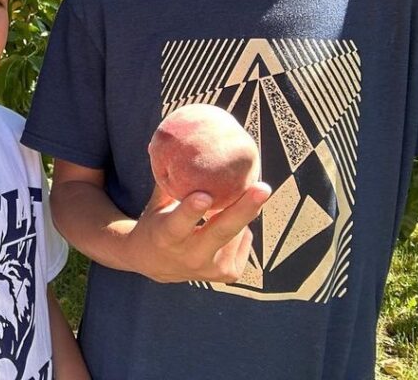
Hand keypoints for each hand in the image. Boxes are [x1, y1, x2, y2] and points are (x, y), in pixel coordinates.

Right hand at [124, 181, 271, 283]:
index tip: (203, 195)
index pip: (179, 223)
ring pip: (237, 232)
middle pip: (221, 232)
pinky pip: (244, 240)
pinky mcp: (228, 274)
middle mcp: (189, 256)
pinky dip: (238, 229)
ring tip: (223, 209)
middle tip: (262, 188)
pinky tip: (224, 228)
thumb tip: (177, 143)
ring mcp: (211, 268)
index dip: (192, 210)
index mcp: (166, 236)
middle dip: (244, 209)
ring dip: (235, 215)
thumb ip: (171, 181)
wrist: (155, 265)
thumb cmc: (156, 224)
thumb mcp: (157, 204)